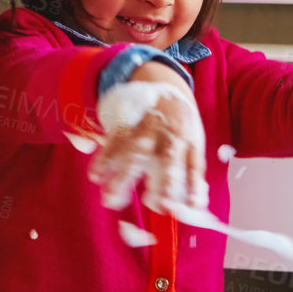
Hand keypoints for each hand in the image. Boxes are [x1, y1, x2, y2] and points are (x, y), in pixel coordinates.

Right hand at [86, 63, 208, 212]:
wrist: (163, 86)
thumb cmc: (179, 124)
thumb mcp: (192, 142)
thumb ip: (192, 173)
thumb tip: (196, 205)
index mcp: (190, 138)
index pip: (194, 164)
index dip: (193, 185)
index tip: (191, 205)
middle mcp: (171, 132)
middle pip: (167, 159)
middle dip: (162, 182)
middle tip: (155, 205)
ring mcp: (147, 126)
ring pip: (135, 153)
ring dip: (122, 177)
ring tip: (110, 200)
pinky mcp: (127, 122)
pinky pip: (114, 141)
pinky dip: (104, 159)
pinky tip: (96, 176)